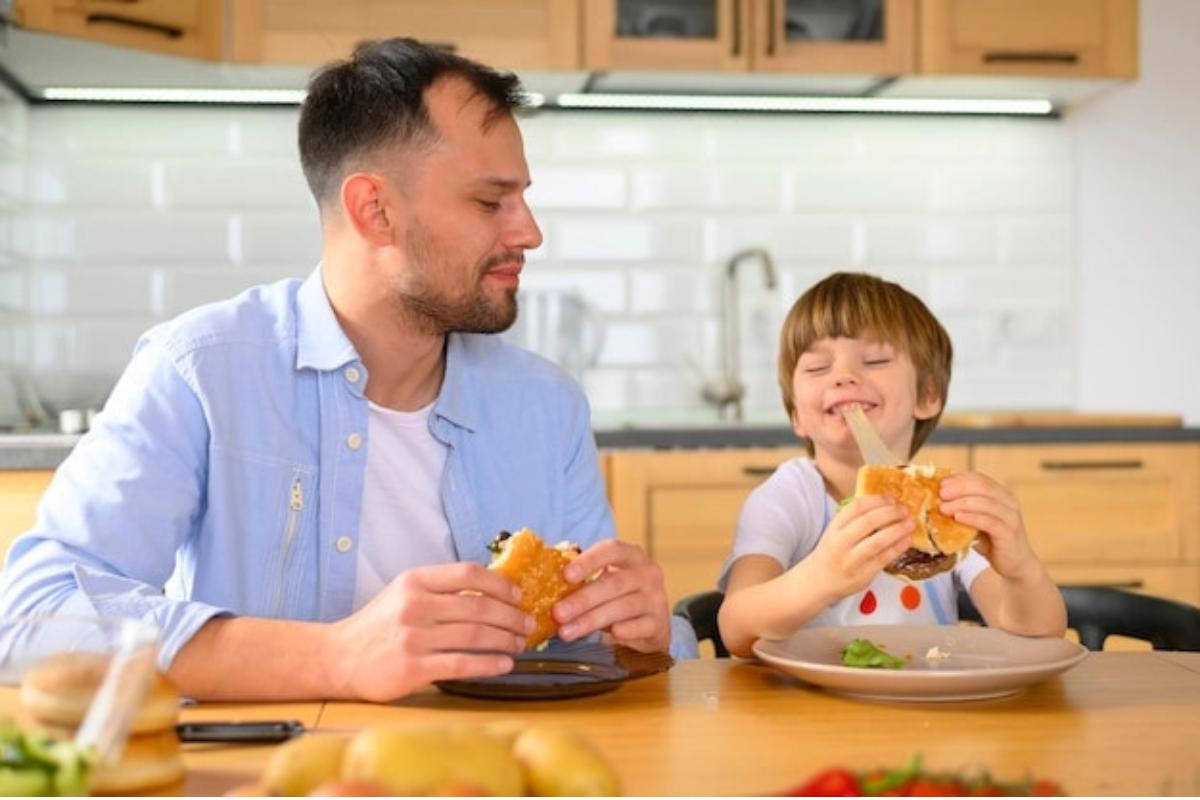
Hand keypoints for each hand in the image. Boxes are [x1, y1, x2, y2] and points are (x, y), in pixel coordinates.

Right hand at [328, 562, 533, 701]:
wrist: (340, 657)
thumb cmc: (379, 625)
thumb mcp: (404, 593)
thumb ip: (440, 588)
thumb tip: (491, 589)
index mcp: (415, 581)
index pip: (468, 573)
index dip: (500, 583)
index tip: (518, 595)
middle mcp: (415, 605)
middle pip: (479, 606)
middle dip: (511, 616)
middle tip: (527, 623)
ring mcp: (413, 637)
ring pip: (475, 634)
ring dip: (506, 639)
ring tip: (519, 643)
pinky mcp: (413, 668)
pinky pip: (462, 664)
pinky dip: (489, 664)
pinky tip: (504, 664)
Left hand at [551, 539, 669, 653]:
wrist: (652, 622)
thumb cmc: (620, 595)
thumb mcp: (606, 578)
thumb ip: (582, 576)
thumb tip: (544, 577)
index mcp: (632, 556)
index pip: (612, 550)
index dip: (589, 561)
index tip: (566, 575)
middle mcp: (647, 573)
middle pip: (614, 583)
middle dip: (582, 599)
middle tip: (557, 613)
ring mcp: (656, 598)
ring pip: (622, 607)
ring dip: (591, 620)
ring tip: (566, 632)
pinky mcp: (659, 623)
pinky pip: (640, 627)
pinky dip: (625, 631)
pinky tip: (611, 634)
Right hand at [806, 495, 913, 600]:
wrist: (818, 581)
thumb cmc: (832, 553)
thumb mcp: (835, 532)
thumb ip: (854, 520)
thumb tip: (885, 506)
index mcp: (835, 527)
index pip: (856, 507)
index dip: (877, 500)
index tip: (891, 498)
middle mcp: (841, 542)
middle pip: (868, 522)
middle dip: (890, 513)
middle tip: (904, 510)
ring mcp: (852, 560)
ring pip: (878, 541)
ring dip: (898, 530)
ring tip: (910, 523)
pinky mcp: (863, 575)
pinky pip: (884, 559)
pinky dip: (898, 548)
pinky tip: (907, 540)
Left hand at [939, 472, 1038, 580]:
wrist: (1014, 564)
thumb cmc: (991, 540)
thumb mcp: (974, 520)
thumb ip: (962, 509)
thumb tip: (935, 499)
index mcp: (1000, 494)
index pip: (979, 478)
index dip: (958, 479)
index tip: (940, 483)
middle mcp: (1008, 502)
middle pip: (982, 486)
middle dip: (959, 488)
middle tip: (940, 493)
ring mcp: (1010, 517)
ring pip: (985, 503)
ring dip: (961, 503)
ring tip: (943, 507)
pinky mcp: (1009, 533)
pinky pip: (990, 522)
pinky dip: (972, 517)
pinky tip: (958, 518)